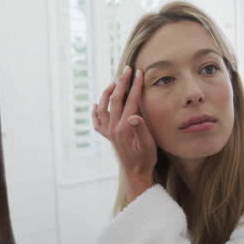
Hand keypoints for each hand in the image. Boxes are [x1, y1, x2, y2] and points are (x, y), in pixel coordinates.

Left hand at [92, 66, 155, 201]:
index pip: (130, 101)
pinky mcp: (108, 136)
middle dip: (121, 83)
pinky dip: (95, 112)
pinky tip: (96, 105)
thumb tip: (134, 116)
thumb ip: (141, 129)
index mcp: (125, 127)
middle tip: (127, 69)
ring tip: (113, 82)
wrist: (135, 173)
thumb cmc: (145, 159)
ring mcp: (109, 132)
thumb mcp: (148, 145)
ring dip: (107, 93)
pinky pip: (97, 122)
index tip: (139, 72)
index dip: (135, 85)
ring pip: (103, 108)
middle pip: (115, 100)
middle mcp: (114, 127)